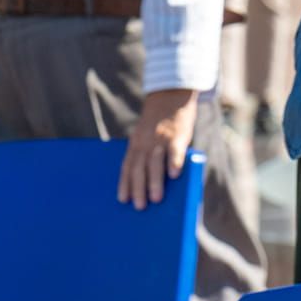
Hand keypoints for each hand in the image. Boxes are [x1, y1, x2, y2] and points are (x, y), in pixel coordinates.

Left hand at [118, 88, 195, 209]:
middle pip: (139, 167)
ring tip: (156, 199)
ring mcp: (161, 138)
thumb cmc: (160, 122)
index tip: (123, 200)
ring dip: (154, 181)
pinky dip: (174, 162)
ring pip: (155, 162)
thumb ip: (146, 153)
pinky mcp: (177, 134)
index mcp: (136, 143)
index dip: (125, 183)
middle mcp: (145, 141)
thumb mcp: (147, 135)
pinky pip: (175, 151)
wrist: (171, 94)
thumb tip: (150, 182)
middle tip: (139, 206)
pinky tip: (174, 175)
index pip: (128, 165)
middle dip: (138, 188)